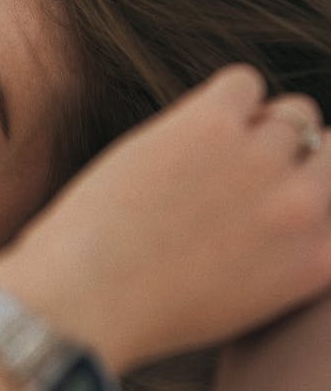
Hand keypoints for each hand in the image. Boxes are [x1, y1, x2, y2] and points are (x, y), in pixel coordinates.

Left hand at [0, 65, 330, 371]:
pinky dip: (218, 100)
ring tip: (198, 162)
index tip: (274, 193)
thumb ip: (283, 248)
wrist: (84, 300)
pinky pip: (242, 82)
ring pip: (289, 112)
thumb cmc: (146, 308)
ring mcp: (262, 160)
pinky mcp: (213, 122)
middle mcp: (304, 207)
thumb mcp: (246, 298)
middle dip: (292, 154)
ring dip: (250, 128)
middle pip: (328, 146)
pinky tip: (180, 135)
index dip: (309, 185)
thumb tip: (285, 193)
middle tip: (234, 174)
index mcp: (319, 259)